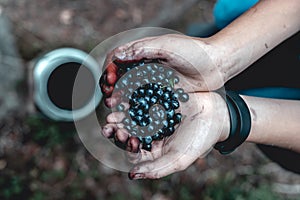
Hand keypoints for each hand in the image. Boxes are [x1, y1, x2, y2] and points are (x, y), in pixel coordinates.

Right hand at [100, 34, 225, 106]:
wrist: (217, 64)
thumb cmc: (194, 51)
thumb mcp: (168, 46)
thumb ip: (143, 49)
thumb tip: (117, 56)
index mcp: (143, 51)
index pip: (117, 59)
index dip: (109, 69)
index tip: (109, 80)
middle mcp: (146, 66)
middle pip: (121, 77)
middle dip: (112, 88)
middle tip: (110, 99)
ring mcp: (153, 80)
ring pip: (131, 91)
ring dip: (121, 101)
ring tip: (116, 110)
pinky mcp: (162, 93)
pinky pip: (145, 101)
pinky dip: (136, 108)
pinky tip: (131, 116)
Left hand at [102, 92, 229, 178]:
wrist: (216, 114)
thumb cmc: (200, 139)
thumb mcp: (179, 158)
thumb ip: (157, 168)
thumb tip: (132, 176)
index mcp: (154, 151)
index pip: (133, 152)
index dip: (125, 146)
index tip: (121, 137)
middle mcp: (150, 135)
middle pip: (129, 134)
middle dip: (118, 129)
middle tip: (109, 125)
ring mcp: (152, 117)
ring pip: (131, 116)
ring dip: (120, 114)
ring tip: (112, 108)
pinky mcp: (156, 101)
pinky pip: (139, 100)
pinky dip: (130, 98)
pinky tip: (123, 94)